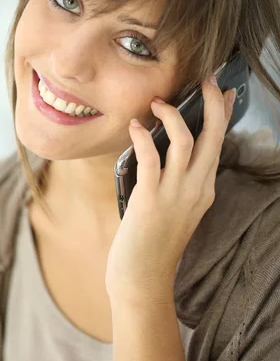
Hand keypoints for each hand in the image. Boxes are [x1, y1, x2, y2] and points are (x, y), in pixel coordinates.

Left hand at [105, 76, 235, 303]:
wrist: (142, 280)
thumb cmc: (153, 244)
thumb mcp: (175, 209)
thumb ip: (176, 183)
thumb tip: (164, 152)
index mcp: (203, 190)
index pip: (218, 144)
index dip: (222, 115)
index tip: (224, 92)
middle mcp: (196, 189)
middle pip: (212, 137)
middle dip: (211, 104)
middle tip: (206, 80)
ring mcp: (175, 194)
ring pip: (186, 143)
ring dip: (172, 117)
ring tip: (157, 103)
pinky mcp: (151, 200)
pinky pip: (151, 159)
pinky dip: (143, 138)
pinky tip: (135, 127)